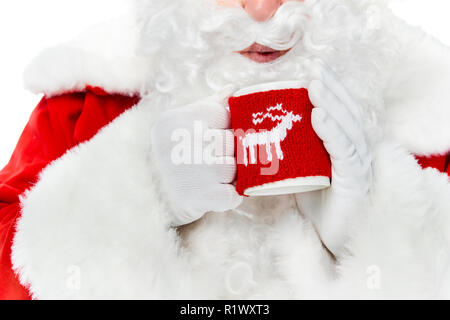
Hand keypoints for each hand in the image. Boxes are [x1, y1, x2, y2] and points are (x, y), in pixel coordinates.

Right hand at [151, 86, 242, 226]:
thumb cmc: (167, 153)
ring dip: (229, 175)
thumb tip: (232, 90)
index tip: (215, 135)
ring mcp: (196, 172)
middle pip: (231, 142)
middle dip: (228, 152)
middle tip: (213, 159)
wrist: (141, 195)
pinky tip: (216, 192)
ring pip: (236, 167)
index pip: (224, 115)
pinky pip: (234, 194)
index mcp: (178, 120)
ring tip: (212, 177)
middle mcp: (186, 143)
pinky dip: (230, 195)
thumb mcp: (178, 122)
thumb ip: (208, 105)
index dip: (225, 127)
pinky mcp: (203, 197)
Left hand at [295, 60, 371, 256]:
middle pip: (346, 113)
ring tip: (314, 86)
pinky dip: (332, 132)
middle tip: (315, 70)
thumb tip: (262, 135)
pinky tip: (319, 116)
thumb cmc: (319, 203)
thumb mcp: (303, 171)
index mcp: (346, 146)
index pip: (341, 112)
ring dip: (330, 104)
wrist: (334, 235)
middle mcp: (356, 150)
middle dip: (331, 89)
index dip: (331, 90)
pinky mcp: (354, 180)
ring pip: (346, 127)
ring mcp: (358, 164)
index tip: (314, 71)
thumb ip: (293, 153)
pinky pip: (344, 152)